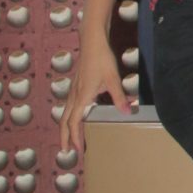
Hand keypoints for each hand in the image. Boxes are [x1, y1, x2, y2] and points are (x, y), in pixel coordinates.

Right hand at [60, 39, 133, 155]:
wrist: (92, 41)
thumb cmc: (102, 58)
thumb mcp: (113, 78)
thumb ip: (119, 96)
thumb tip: (128, 112)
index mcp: (82, 97)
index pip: (74, 122)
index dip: (74, 137)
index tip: (77, 150)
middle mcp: (74, 95)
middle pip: (64, 121)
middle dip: (65, 137)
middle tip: (66, 151)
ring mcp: (73, 90)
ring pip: (65, 113)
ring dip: (66, 128)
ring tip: (69, 138)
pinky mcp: (76, 85)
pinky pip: (69, 106)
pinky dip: (69, 117)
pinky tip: (77, 117)